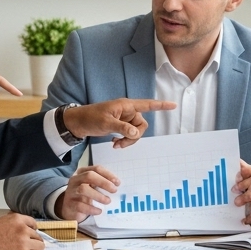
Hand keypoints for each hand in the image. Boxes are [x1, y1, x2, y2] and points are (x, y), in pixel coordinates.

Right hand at [0, 214, 43, 249]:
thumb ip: (13, 222)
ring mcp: (23, 242)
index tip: (29, 235)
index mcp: (17, 218)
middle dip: (33, 241)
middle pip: (37, 236)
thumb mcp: (0, 221)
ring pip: (40, 246)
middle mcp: (23, 229)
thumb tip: (22, 224)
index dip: (31, 230)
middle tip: (26, 246)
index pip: (33, 224)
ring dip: (35, 249)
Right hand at [56, 164, 119, 219]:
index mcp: (82, 172)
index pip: (96, 169)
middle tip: (114, 190)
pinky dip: (92, 209)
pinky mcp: (70, 204)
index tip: (117, 182)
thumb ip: (101, 183)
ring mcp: (71, 192)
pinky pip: (80, 205)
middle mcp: (75, 180)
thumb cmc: (84, 195)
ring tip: (108, 201)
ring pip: (83, 189)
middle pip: (89, 176)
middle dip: (103, 182)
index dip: (108, 174)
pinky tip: (99, 211)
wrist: (69, 208)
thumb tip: (116, 185)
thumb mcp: (91, 186)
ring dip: (98, 196)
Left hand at [60, 99, 175, 147]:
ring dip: (128, 140)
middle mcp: (127, 111)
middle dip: (134, 136)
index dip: (161, 105)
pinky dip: (124, 140)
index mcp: (126, 105)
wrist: (78, 123)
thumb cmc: (90, 118)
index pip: (147, 105)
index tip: (173, 105)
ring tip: (116, 145)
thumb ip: (122, 128)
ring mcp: (123, 118)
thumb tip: (136, 133)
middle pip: (141, 125)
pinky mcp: (119, 125)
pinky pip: (129, 134)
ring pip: (135, 131)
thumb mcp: (106, 123)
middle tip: (121, 143)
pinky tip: (114, 143)